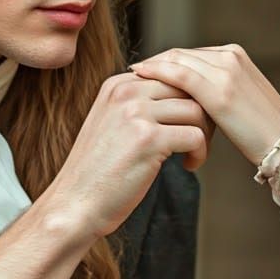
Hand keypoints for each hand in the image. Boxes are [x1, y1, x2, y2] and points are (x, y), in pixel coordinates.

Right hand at [43, 71, 207, 240]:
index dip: (189, 99)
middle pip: (187, 89)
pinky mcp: (148, 139)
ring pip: (196, 110)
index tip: (188, 124)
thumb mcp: (112, 123)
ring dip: (204, 135)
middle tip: (197, 140)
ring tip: (192, 155)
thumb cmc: (98, 170)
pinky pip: (196, 136)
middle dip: (201, 114)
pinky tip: (188, 166)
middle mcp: (125, 92)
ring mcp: (136, 114)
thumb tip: (185, 97)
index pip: (172, 75)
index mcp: (117, 85)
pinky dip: (200, 153)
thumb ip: (139, 105)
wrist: (76, 203)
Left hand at [129, 45, 279, 165]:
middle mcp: (230, 56)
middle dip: (154, 63)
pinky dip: (157, 73)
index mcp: (234, 55)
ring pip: (177, 60)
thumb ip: (212, 89)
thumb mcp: (236, 100)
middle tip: (131, 73)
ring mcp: (226, 71)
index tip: (143, 71)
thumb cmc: (258, 132)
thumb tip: (183, 95)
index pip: (188, 53)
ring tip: (131, 77)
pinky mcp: (220, 91)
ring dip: (152, 68)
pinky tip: (140, 77)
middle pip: (180, 54)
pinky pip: (180, 75)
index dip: (163, 61)